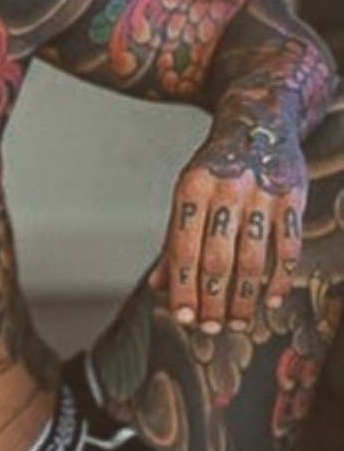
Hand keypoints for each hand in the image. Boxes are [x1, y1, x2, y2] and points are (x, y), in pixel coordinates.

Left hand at [149, 129, 307, 331]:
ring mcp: (262, 193)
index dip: (182, 287)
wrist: (259, 122)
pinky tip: (270, 301)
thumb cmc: (215, 168)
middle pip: (217, 260)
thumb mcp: (187, 195)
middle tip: (210, 328)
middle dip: (212, 300)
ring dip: (244, 298)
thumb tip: (158, 288)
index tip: (183, 317)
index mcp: (192, 188)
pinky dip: (279, 279)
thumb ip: (174, 240)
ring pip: (252, 259)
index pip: (183, 249)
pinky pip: (287, 247)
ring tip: (238, 323)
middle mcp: (226, 189)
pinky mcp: (292, 197)